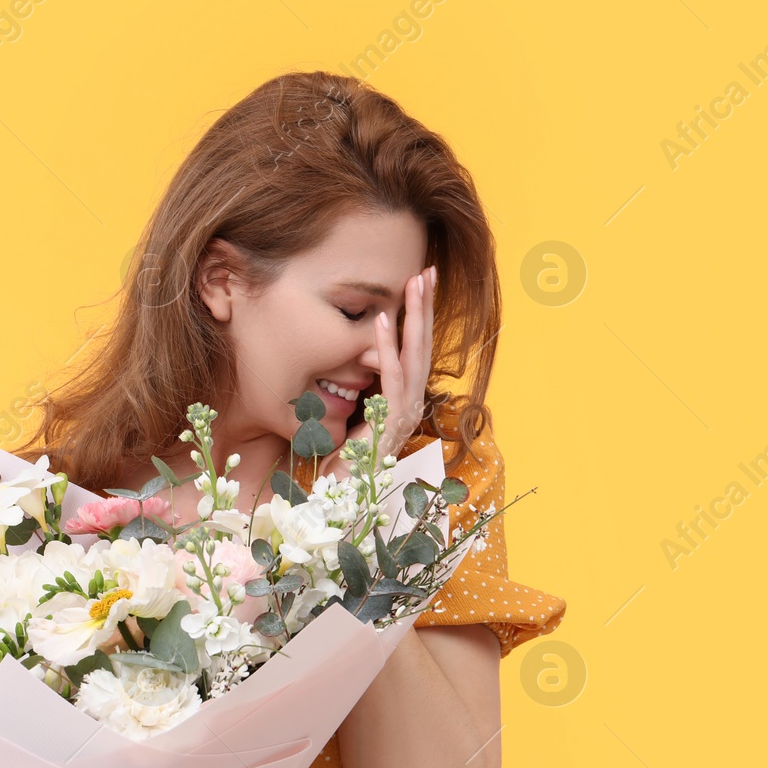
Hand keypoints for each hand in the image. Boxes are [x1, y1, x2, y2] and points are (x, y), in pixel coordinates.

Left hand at [321, 264, 435, 480]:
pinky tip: (380, 320)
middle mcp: (412, 403)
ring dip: (413, 317)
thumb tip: (359, 352)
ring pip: (414, 356)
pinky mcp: (390, 422)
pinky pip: (390, 378)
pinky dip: (386, 348)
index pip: (418, 349)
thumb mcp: (354, 409)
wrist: (339, 495)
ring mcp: (405, 414)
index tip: (421, 283)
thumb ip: (363, 383)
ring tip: (413, 284)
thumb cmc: (343, 455)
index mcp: (406, 399)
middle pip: (424, 346)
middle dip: (426, 307)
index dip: (421, 316)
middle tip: (428, 271)